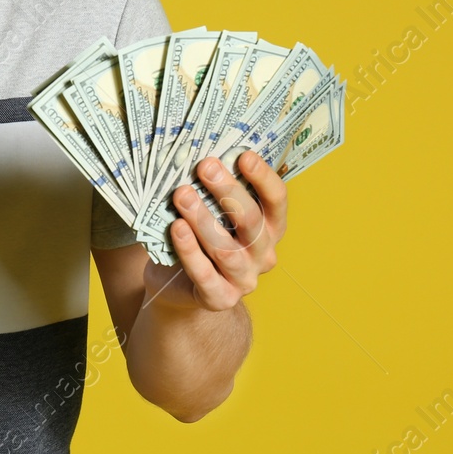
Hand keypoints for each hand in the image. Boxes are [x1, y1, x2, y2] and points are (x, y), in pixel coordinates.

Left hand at [142, 150, 285, 311]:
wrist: (181, 287)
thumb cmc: (201, 238)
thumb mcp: (214, 213)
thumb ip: (215, 191)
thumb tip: (203, 155)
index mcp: (269, 228)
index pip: (277, 200)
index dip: (263, 178)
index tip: (244, 156)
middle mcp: (263, 254)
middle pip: (251, 221)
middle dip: (228, 191)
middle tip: (204, 166)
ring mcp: (244, 279)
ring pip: (226, 249)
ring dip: (202, 219)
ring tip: (182, 195)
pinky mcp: (220, 298)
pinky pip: (205, 274)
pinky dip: (189, 250)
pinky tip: (176, 228)